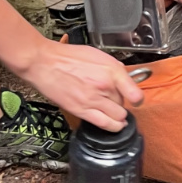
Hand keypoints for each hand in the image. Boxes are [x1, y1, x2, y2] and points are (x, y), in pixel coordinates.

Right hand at [14, 40, 145, 130]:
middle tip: (113, 100)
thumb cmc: (67, 57)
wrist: (44, 63)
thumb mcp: (98, 55)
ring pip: (118, 117)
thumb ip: (113, 69)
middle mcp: (105, 86)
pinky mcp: (81, 110)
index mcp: (112, 70)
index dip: (137, 99)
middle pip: (124, 103)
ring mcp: (94, 100)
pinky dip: (112, 126)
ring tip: (114, 113)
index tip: (136, 100)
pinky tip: (114, 125)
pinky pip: (104, 124)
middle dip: (121, 103)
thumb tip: (125, 80)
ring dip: (118, 116)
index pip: (136, 93)